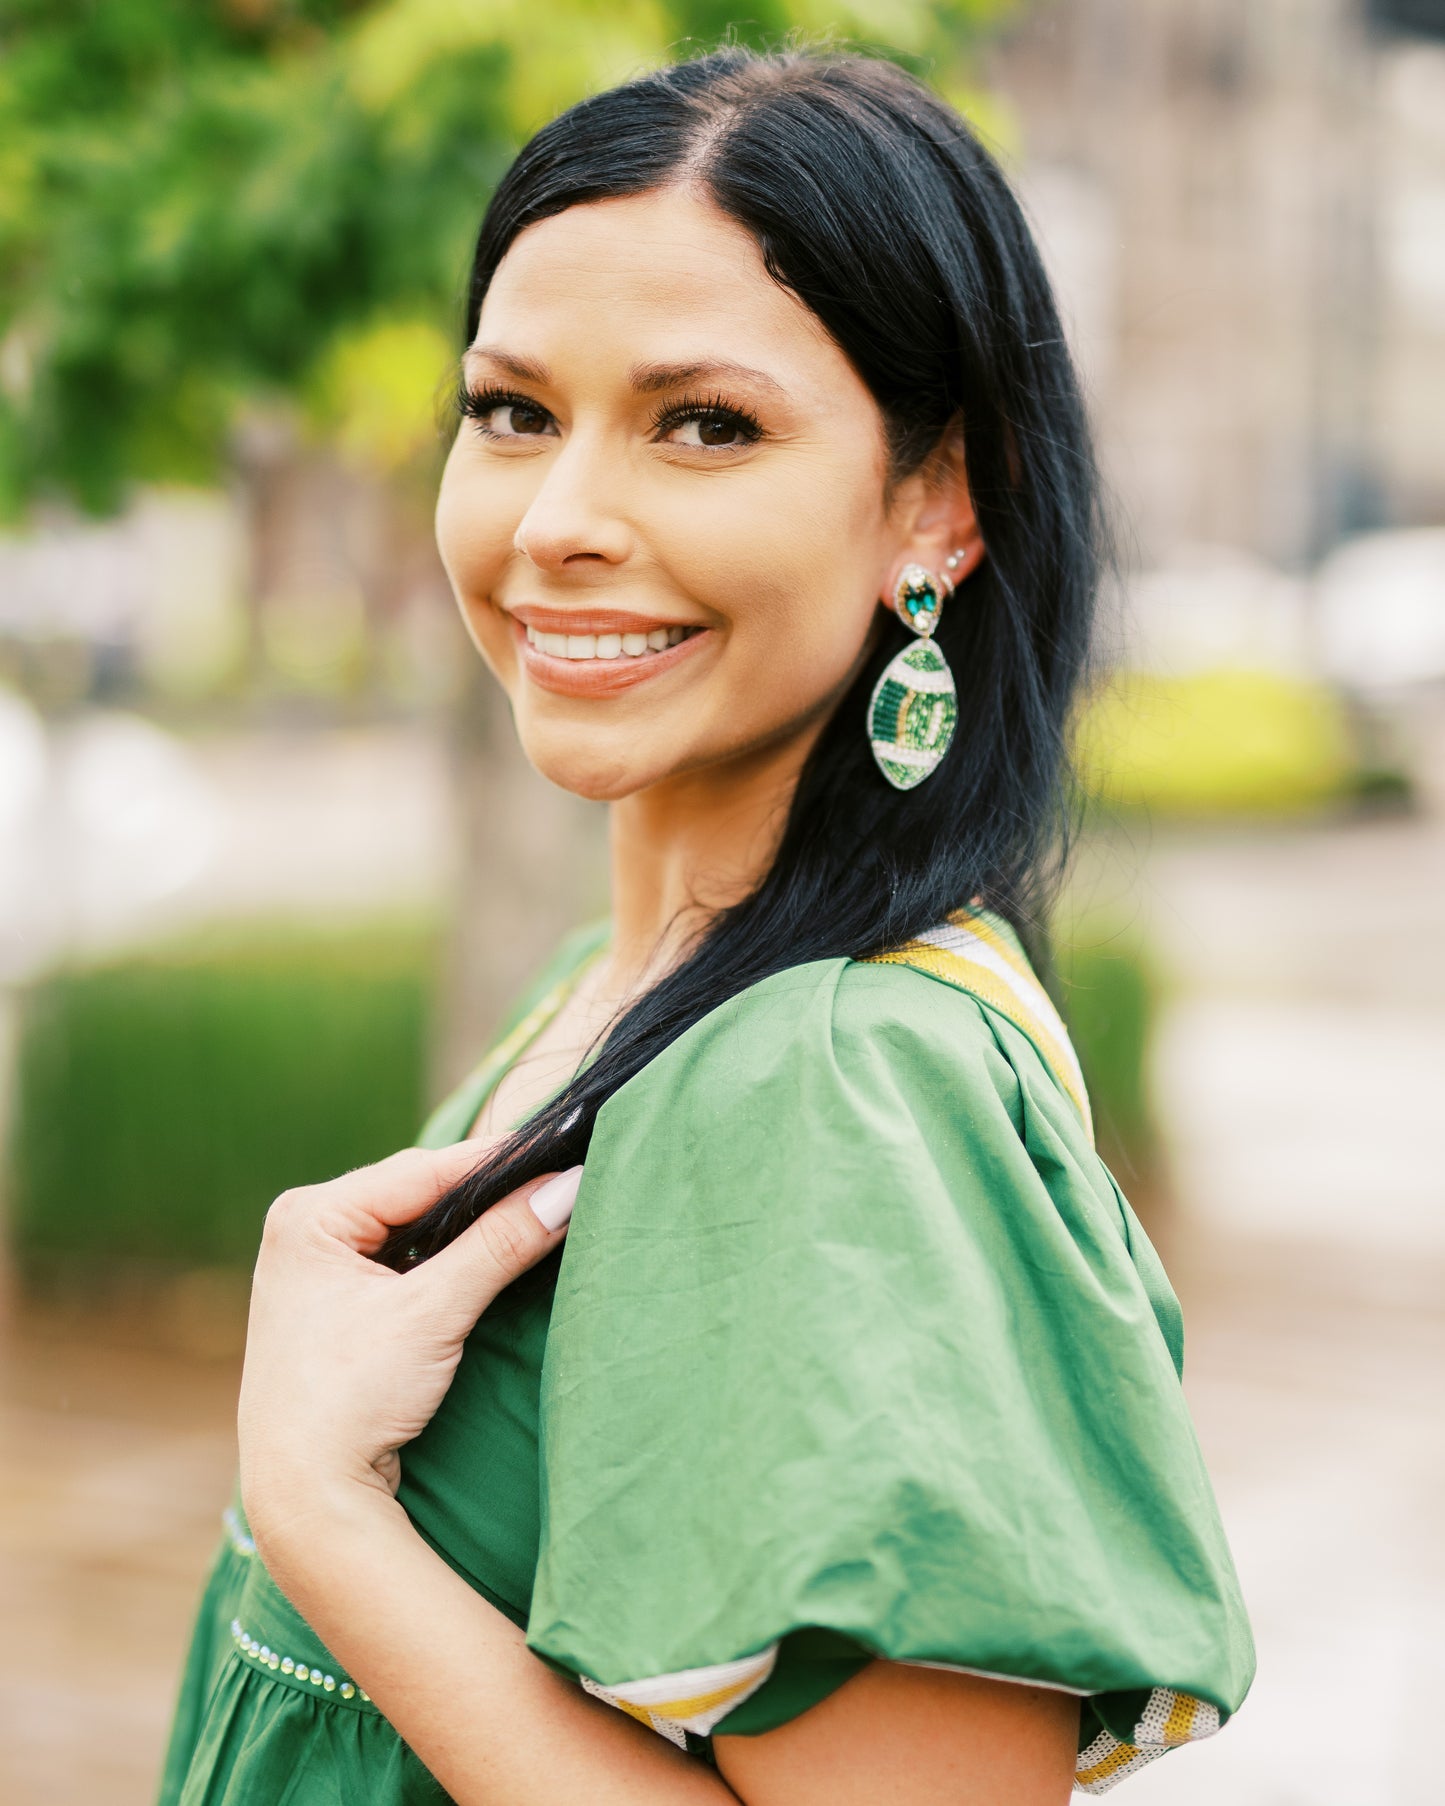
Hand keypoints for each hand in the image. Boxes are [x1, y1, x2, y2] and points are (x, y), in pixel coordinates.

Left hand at [237, 1142, 581, 1548]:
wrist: (307, 1502)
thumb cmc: (350, 1401)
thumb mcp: (433, 1312)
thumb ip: (501, 1243)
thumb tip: (568, 1188)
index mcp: (309, 1217)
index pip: (422, 1172)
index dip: (497, 1164)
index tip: (563, 1152)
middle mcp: (305, 1231)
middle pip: (419, 1195)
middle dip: (485, 1194)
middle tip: (557, 1182)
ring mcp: (317, 1269)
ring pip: (416, 1227)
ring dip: (470, 1228)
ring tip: (535, 1212)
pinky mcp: (337, 1305)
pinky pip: (406, 1260)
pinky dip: (449, 1259)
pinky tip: (490, 1256)